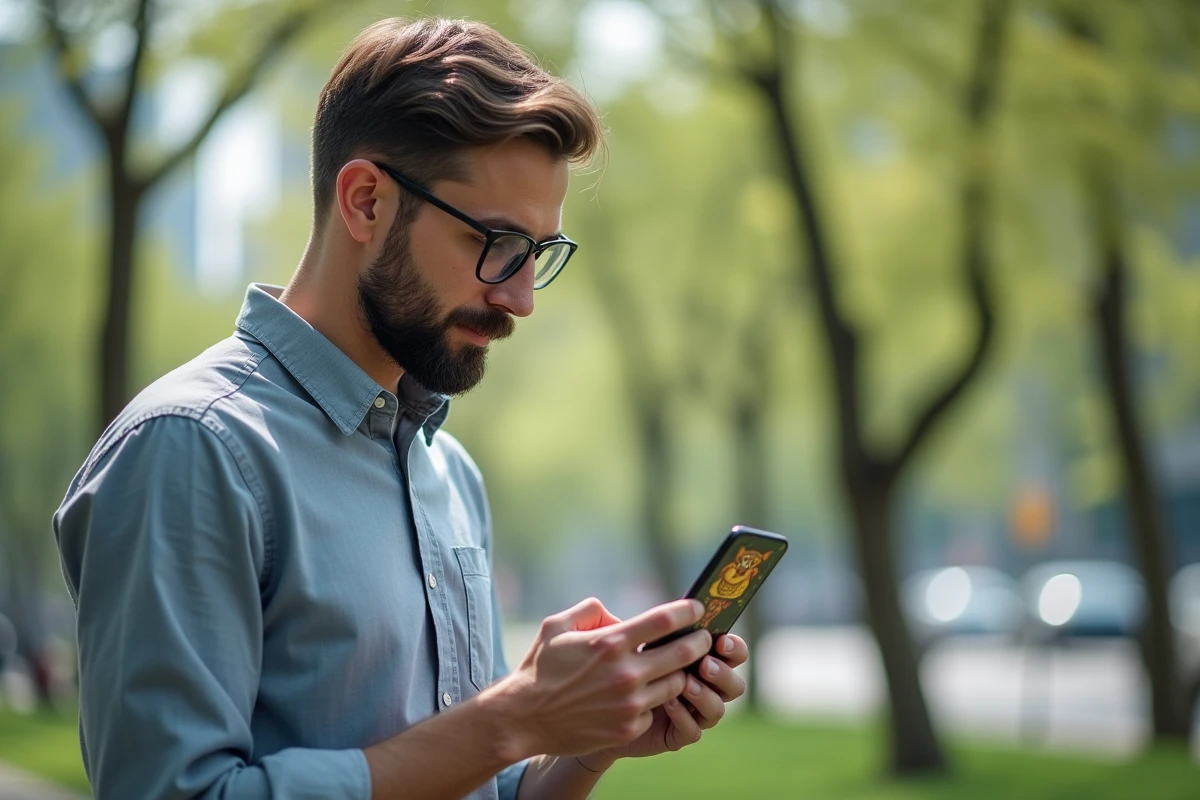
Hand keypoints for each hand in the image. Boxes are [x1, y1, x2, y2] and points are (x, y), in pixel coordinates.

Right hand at [486, 597, 709, 761]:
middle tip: (703, 638)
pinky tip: (643, 696)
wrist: (523, 718)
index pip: (664, 621)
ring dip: (678, 674)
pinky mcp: (628, 728)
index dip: (687, 611)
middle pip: (684, 653)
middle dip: (700, 643)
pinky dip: (652, 701)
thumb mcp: (557, 626)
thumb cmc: (540, 668)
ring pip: (675, 684)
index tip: (698, 608)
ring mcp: (629, 704)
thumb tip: (619, 616)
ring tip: (674, 668)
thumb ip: (591, 611)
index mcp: (610, 643)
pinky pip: (654, 710)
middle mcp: (625, 673)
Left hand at [578, 633, 748, 767]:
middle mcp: (701, 686)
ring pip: (718, 709)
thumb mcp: (626, 641)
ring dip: (706, 695)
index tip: (719, 638)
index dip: (733, 646)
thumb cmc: (614, 666)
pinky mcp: (677, 734)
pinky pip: (692, 731)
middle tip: (704, 663)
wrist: (597, 708)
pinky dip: (685, 717)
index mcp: (697, 657)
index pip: (729, 650)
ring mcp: (692, 712)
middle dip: (723, 672)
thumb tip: (658, 613)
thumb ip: (638, 624)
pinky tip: (670, 704)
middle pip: (733, 682)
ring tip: (686, 684)